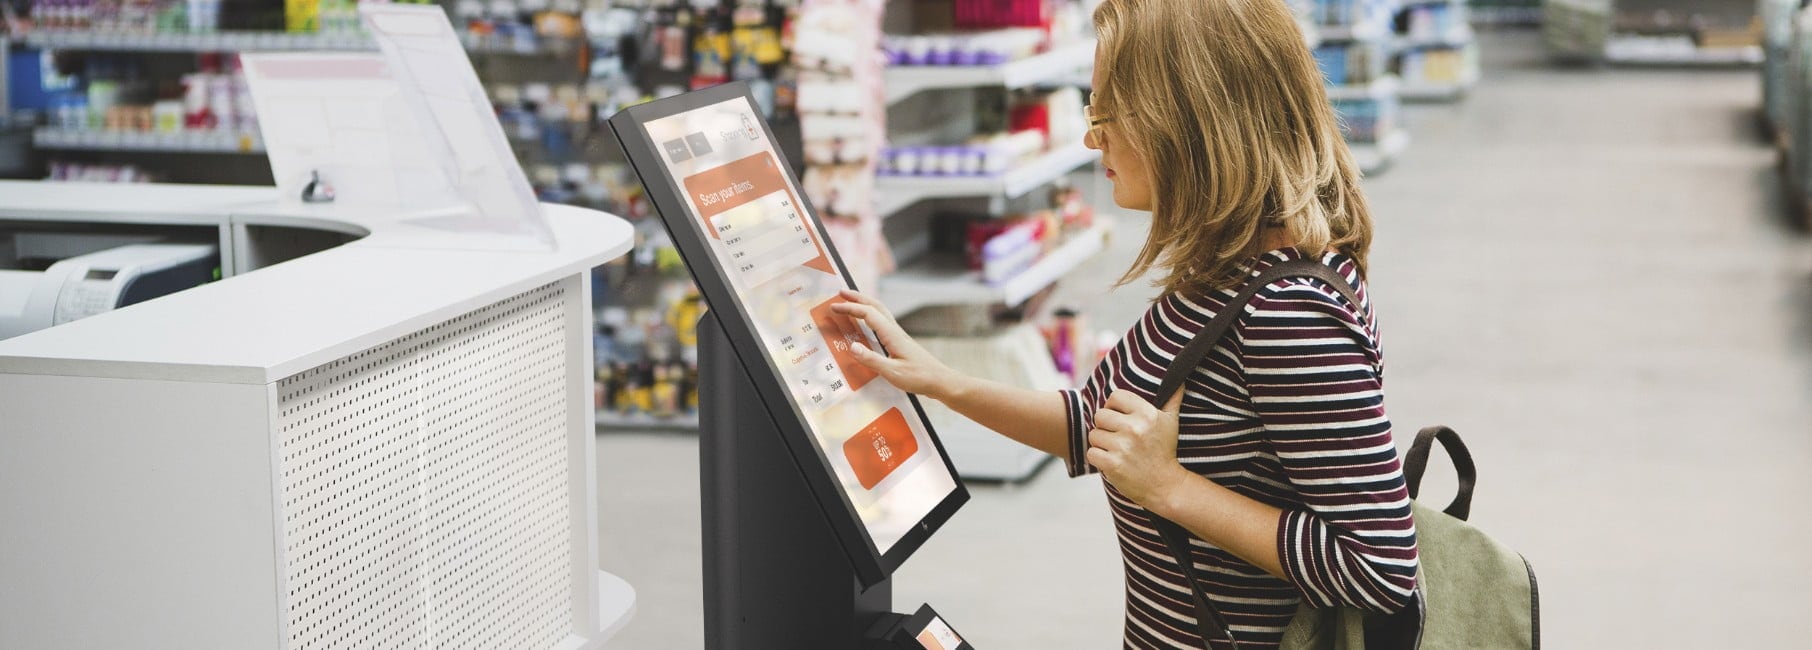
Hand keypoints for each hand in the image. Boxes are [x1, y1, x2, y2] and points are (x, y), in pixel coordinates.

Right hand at [829, 289, 961, 399]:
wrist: (940, 381)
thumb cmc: (919, 378)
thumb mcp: (893, 372)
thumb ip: (871, 360)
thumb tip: (851, 347)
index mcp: (892, 335)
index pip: (868, 314)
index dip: (850, 308)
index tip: (834, 307)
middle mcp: (896, 331)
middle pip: (875, 306)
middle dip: (858, 297)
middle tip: (841, 293)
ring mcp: (899, 336)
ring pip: (880, 312)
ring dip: (865, 304)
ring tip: (852, 302)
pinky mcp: (900, 342)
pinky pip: (883, 323)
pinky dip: (871, 316)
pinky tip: (868, 324)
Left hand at [1086, 390, 1190, 510]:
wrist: (1165, 485)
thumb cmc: (1164, 450)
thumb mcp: (1171, 422)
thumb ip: (1173, 398)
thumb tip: (1180, 380)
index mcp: (1147, 414)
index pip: (1115, 396)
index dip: (1113, 406)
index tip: (1119, 417)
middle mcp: (1134, 428)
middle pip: (1100, 415)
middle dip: (1105, 426)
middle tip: (1117, 436)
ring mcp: (1123, 446)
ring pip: (1094, 435)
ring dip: (1101, 443)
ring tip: (1116, 450)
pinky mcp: (1113, 464)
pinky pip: (1091, 453)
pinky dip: (1098, 458)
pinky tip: (1112, 461)